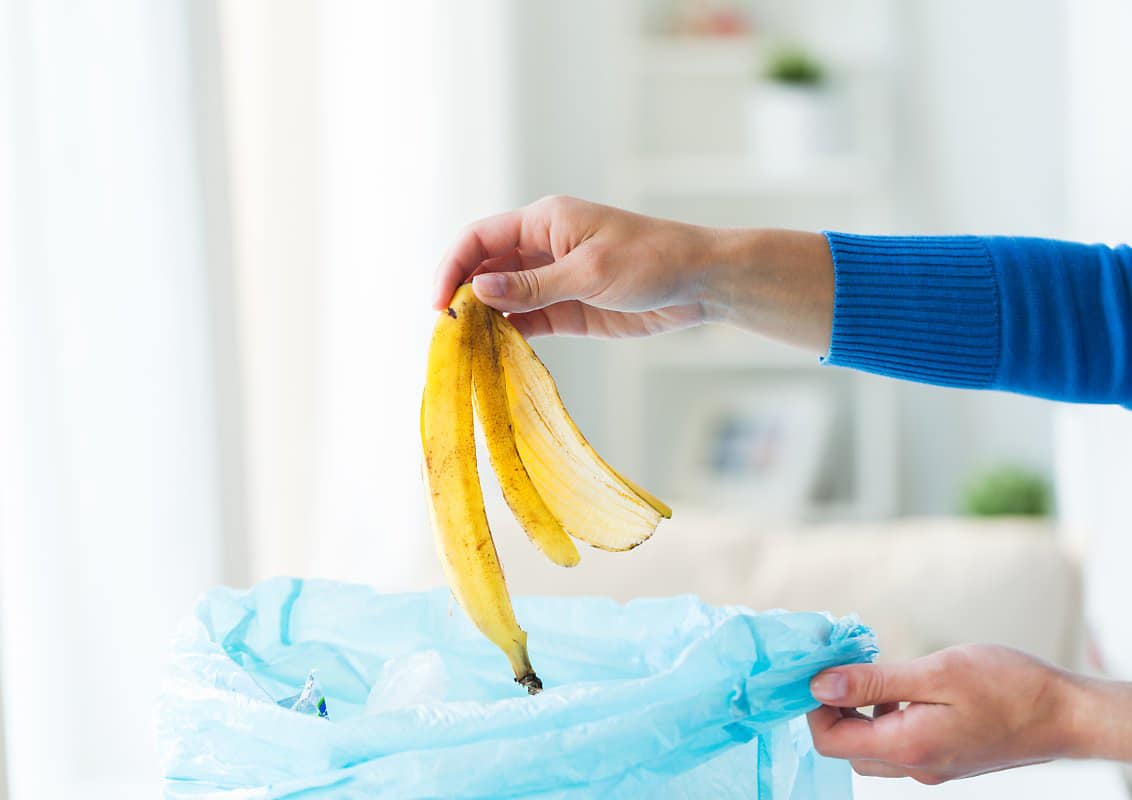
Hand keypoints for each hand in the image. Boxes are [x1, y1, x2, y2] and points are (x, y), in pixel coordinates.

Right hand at [432, 195, 714, 338]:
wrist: (700, 282)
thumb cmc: (652, 260)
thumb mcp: (589, 272)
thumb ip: (533, 285)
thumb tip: (478, 292)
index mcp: (544, 220)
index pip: (480, 239)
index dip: (452, 268)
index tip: (438, 305)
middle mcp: (542, 246)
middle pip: (485, 268)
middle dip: (462, 296)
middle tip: (446, 333)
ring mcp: (554, 278)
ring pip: (502, 297)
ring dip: (482, 320)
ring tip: (463, 349)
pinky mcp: (568, 308)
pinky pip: (527, 320)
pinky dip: (508, 335)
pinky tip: (494, 353)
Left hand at [807, 644, 1131, 783]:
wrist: (1066, 714)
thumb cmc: (1008, 687)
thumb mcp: (935, 673)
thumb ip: (873, 681)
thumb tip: (819, 685)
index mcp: (907, 746)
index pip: (830, 741)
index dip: (814, 705)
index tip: (823, 668)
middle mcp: (916, 766)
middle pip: (846, 747)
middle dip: (833, 708)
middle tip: (844, 666)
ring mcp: (931, 766)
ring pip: (871, 747)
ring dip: (860, 711)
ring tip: (874, 673)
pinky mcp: (946, 758)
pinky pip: (898, 743)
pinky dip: (886, 716)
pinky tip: (903, 689)